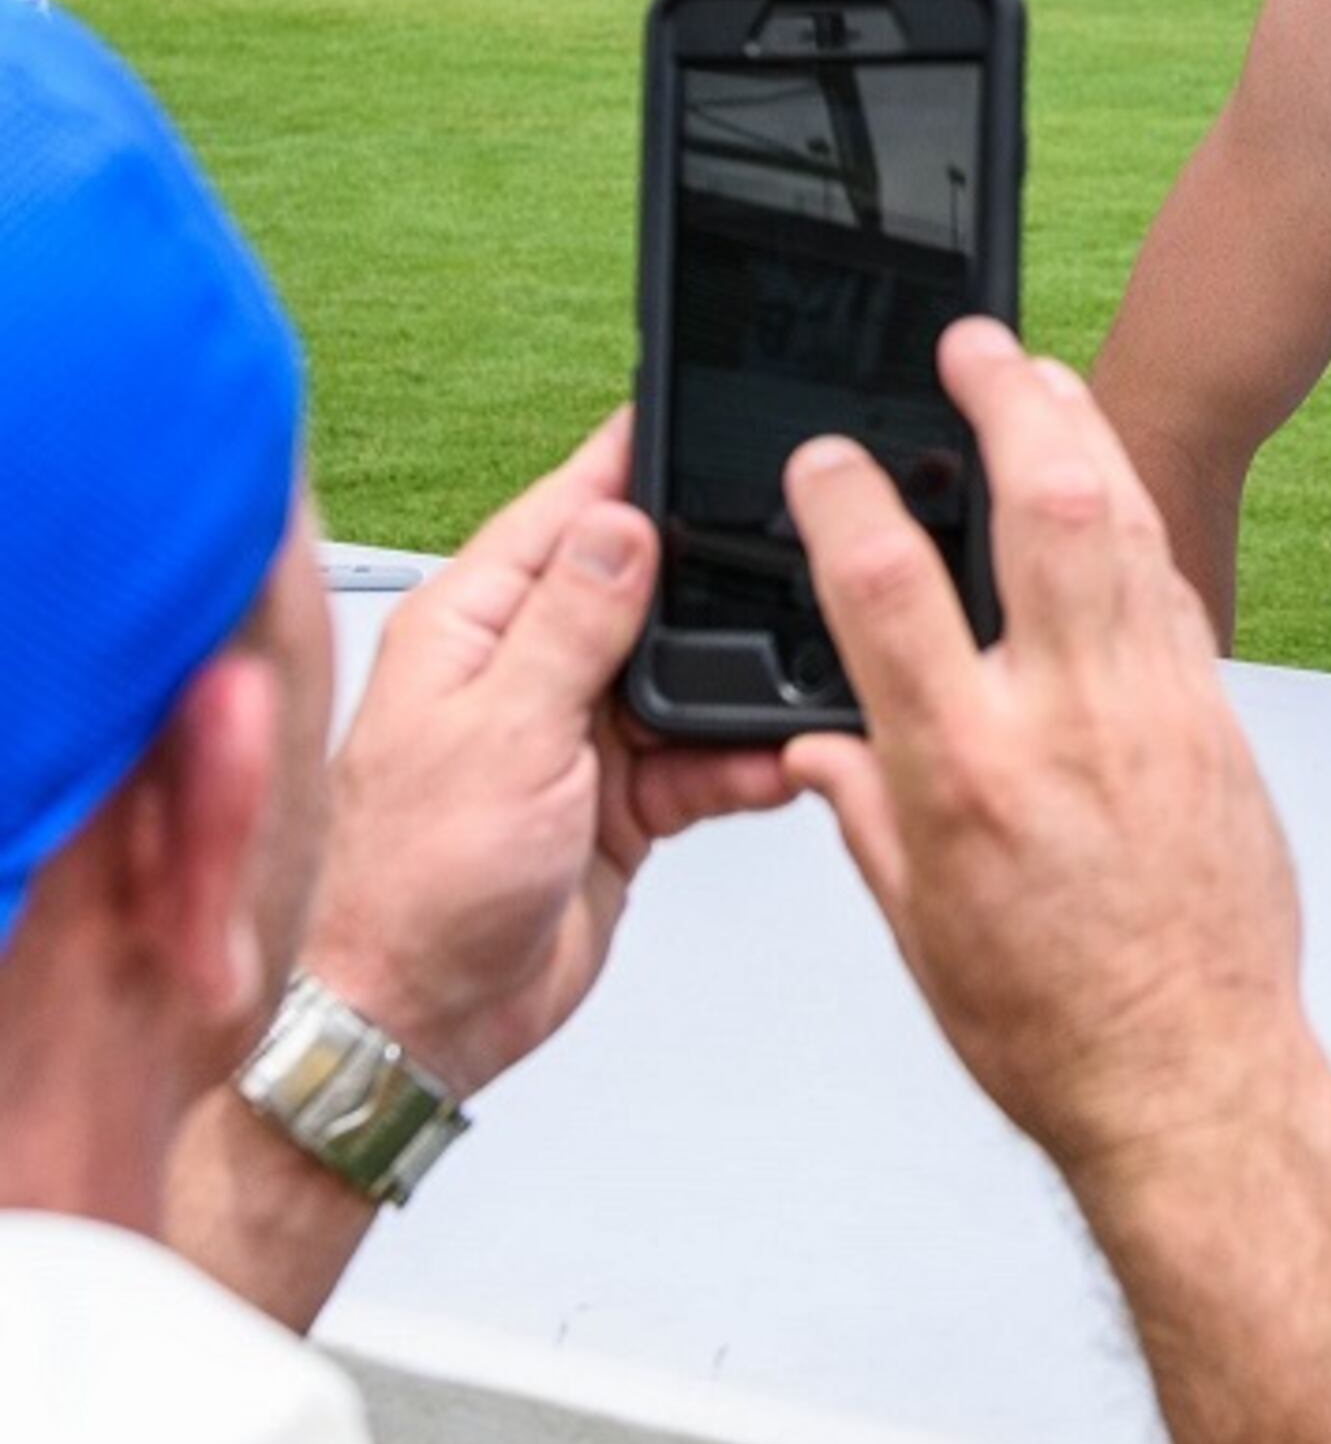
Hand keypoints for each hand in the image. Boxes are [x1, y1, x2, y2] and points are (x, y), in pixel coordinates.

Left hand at [302, 412, 796, 1092]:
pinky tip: (787, 756)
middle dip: (718, 575)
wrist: (421, 1024)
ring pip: (690, 670)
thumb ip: (572, 623)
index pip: (569, 513)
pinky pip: (706, 755)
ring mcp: (576, 733)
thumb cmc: (411, 889)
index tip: (706, 419)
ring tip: (806, 667)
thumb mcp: (503, 733)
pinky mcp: (621, 798)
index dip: (636, 465)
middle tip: (798, 552)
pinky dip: (750, 758)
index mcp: (473, 626)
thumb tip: (623, 520)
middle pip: (647, 585)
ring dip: (745, 678)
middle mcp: (524, 669)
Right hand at [784, 321, 1313, 1180]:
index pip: (888, 592)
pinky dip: (1135, 528)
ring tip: (1042, 378)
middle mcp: (1070, 720)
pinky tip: (1110, 494)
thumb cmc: (1055, 1026)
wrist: (1195, 1075)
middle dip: (1009, 403)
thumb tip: (826, 749)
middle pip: (1045, 510)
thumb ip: (866, 812)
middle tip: (973, 346)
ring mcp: (1158, 710)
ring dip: (1082, 437)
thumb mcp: (918, 926)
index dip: (846, 501)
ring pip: (1128, 530)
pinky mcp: (1217, 723)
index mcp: (968, 773)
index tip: (824, 456)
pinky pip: (1173, 594)